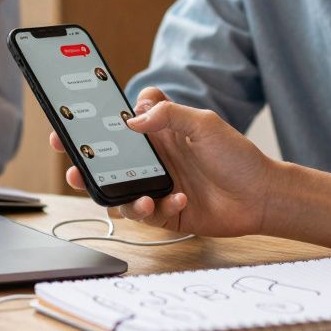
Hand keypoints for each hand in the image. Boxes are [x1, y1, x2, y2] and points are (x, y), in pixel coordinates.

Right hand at [49, 87, 278, 236]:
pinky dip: (157, 209)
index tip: (68, 127)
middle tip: (74, 170)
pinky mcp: (166, 213)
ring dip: (121, 197)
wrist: (262, 196)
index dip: (91, 125)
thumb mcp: (205, 123)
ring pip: (120, 193)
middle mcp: (153, 160)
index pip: (117, 125)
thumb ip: (168, 115)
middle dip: (86, 167)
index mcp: (158, 133)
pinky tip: (177, 200)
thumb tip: (132, 119)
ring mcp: (157, 187)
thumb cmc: (237, 156)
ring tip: (138, 199)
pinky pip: (147, 214)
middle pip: (108, 163)